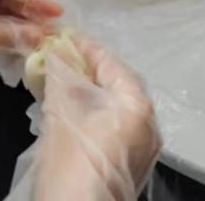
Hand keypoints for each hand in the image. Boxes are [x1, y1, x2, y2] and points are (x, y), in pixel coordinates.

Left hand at [0, 0, 62, 150]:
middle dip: (35, 7)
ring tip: (47, 36)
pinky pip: (7, 21)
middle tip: (54, 27)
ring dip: (31, 21)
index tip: (55, 11)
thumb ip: (8, 34)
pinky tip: (32, 42)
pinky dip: (20, 31)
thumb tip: (44, 35)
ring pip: (15, 6)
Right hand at [33, 37, 160, 200]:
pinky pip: (115, 129)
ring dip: (90, 94)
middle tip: (61, 60)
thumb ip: (61, 78)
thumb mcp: (61, 115)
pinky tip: (72, 116)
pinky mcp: (131, 167)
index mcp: (138, 106)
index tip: (64, 38)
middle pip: (118, 85)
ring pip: (116, 109)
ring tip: (61, 84)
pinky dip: (95, 116)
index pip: (112, 64)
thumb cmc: (72, 164)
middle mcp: (149, 125)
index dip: (86, 49)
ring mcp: (143, 149)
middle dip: (89, 71)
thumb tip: (56, 53)